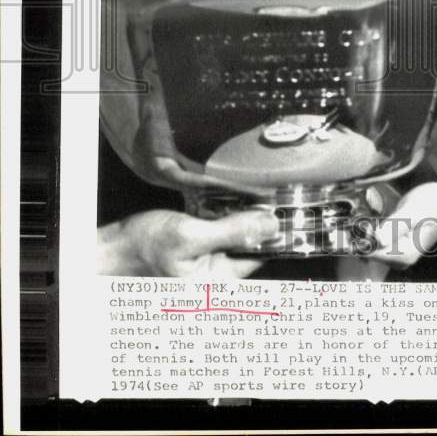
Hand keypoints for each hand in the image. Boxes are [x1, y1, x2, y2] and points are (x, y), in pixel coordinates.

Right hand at [97, 208, 280, 277]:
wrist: (113, 248)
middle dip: (250, 220)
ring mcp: (207, 269)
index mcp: (218, 287)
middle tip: (251, 194)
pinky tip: (215, 206)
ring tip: (232, 198)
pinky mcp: (199, 256)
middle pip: (249, 245)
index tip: (278, 203)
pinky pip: (220, 236)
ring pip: (235, 237)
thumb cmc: (144, 247)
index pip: (259, 255)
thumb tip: (272, 225)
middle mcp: (216, 282)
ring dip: (236, 217)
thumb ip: (233, 231)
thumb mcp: (190, 236)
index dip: (269, 228)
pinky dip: (221, 219)